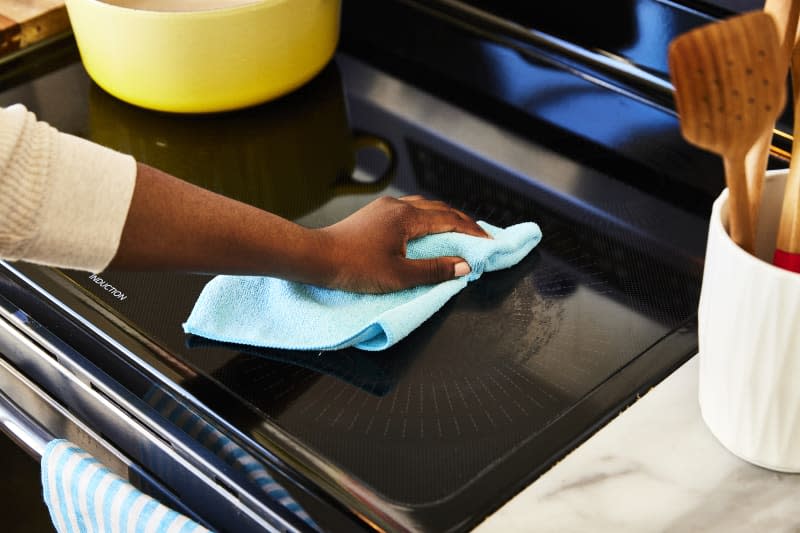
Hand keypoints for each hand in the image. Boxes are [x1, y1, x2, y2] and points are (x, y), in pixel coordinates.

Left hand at [317, 195, 489, 292]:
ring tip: (456, 233)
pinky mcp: (374, 214)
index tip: (489, 242)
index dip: (473, 232)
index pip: (450, 220)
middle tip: (479, 237)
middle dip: (462, 222)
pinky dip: (426, 219)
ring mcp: (384, 207)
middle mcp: (398, 206)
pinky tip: (424, 231)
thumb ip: (434, 270)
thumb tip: (463, 266)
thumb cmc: (354, 267)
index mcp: (407, 217)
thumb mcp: (399, 275)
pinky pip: (409, 211)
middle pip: (439, 209)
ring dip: (443, 218)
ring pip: (423, 207)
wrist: (316, 258)